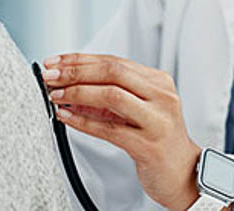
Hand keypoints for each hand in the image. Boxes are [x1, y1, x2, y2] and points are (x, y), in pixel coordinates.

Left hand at [43, 54, 201, 210]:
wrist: (183, 173)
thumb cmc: (157, 139)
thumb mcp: (137, 109)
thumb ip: (108, 94)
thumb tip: (68, 83)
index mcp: (159, 82)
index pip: (114, 61)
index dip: (80, 59)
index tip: (55, 62)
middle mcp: (161, 96)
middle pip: (113, 73)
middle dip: (76, 72)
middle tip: (50, 75)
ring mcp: (157, 121)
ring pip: (112, 96)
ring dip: (78, 93)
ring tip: (55, 95)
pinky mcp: (149, 146)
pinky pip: (110, 130)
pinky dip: (83, 122)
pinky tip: (66, 117)